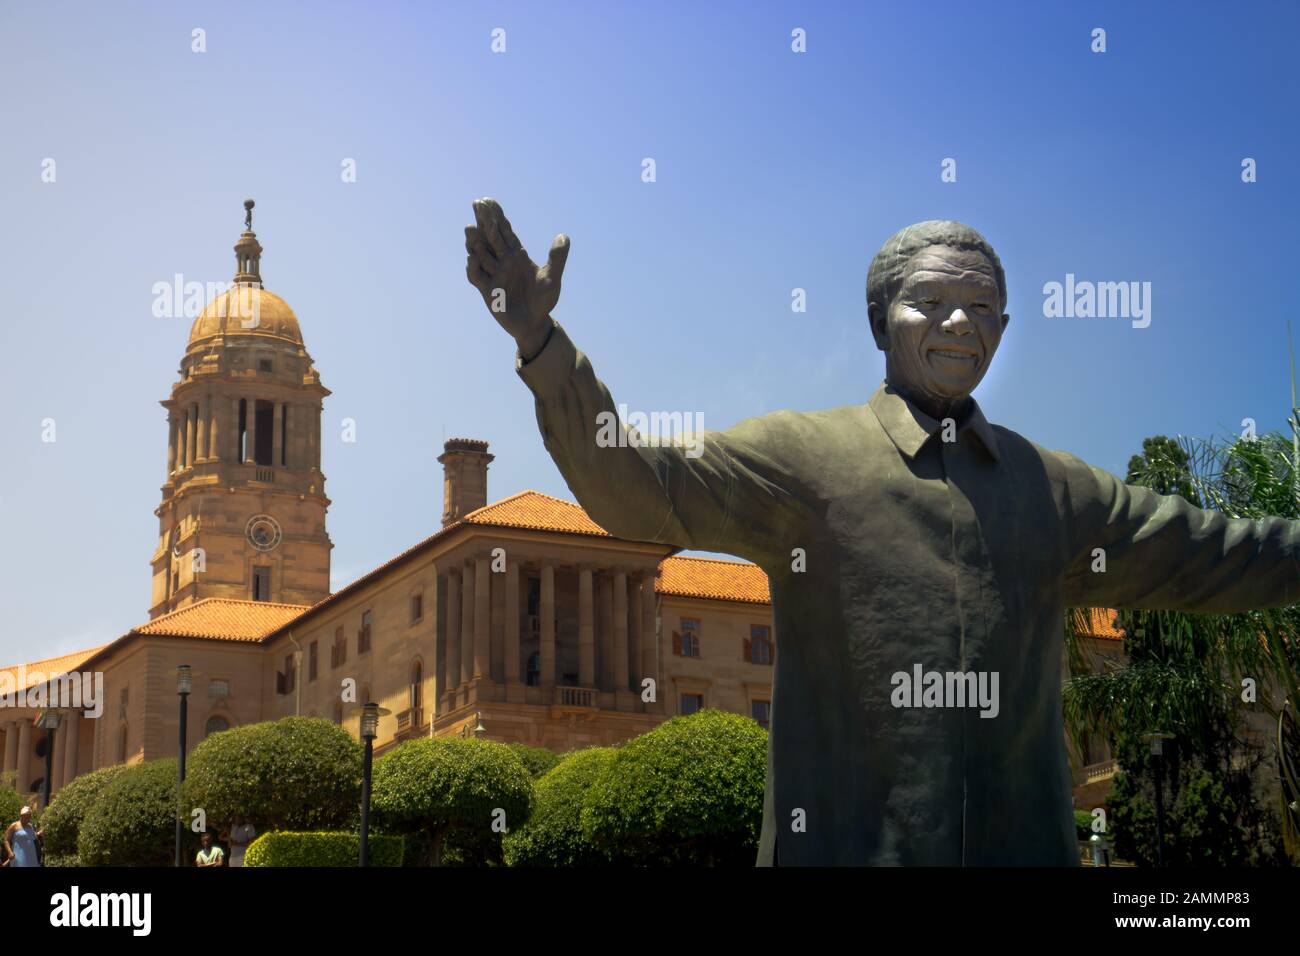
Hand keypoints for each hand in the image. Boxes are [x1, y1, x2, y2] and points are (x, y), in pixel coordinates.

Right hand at [465, 198, 569, 359]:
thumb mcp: (552, 278)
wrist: (535, 323)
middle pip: (490, 238)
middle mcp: (502, 262)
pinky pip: (477, 278)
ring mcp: (493, 275)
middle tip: (477, 204)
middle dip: (484, 222)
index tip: (488, 201)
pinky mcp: (487, 291)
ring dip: (475, 242)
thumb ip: (557, 258)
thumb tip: (563, 236)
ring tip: (470, 228)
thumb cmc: (543, 300)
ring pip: (480, 255)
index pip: (504, 231)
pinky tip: (472, 259)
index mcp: (516, 255)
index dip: (497, 216)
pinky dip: (473, 269)